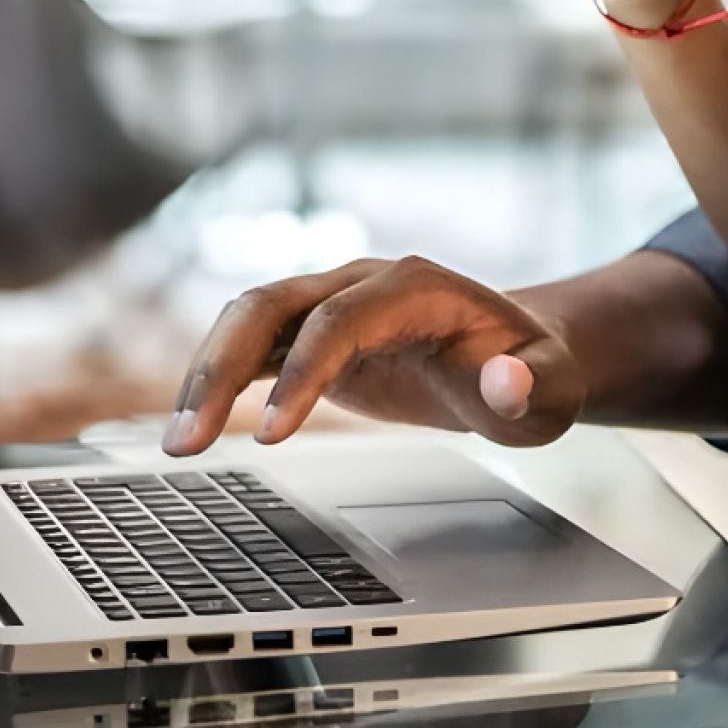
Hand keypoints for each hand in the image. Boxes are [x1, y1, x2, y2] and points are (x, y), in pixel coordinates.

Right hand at [163, 255, 586, 455]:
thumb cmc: (534, 370)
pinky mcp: (312, 334)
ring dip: (204, 374)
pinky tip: (189, 429)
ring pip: (248, 318)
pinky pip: (250, 346)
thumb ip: (532, 386)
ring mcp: (332, 302)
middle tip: (186, 442)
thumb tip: (504, 384)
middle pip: (273, 302)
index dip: (304, 371)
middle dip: (223, 366)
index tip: (274, 433)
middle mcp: (364, 282)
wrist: (518, 354)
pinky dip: (215, 381)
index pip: (342, 318)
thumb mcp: (551, 386)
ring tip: (176, 445)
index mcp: (417, 287)